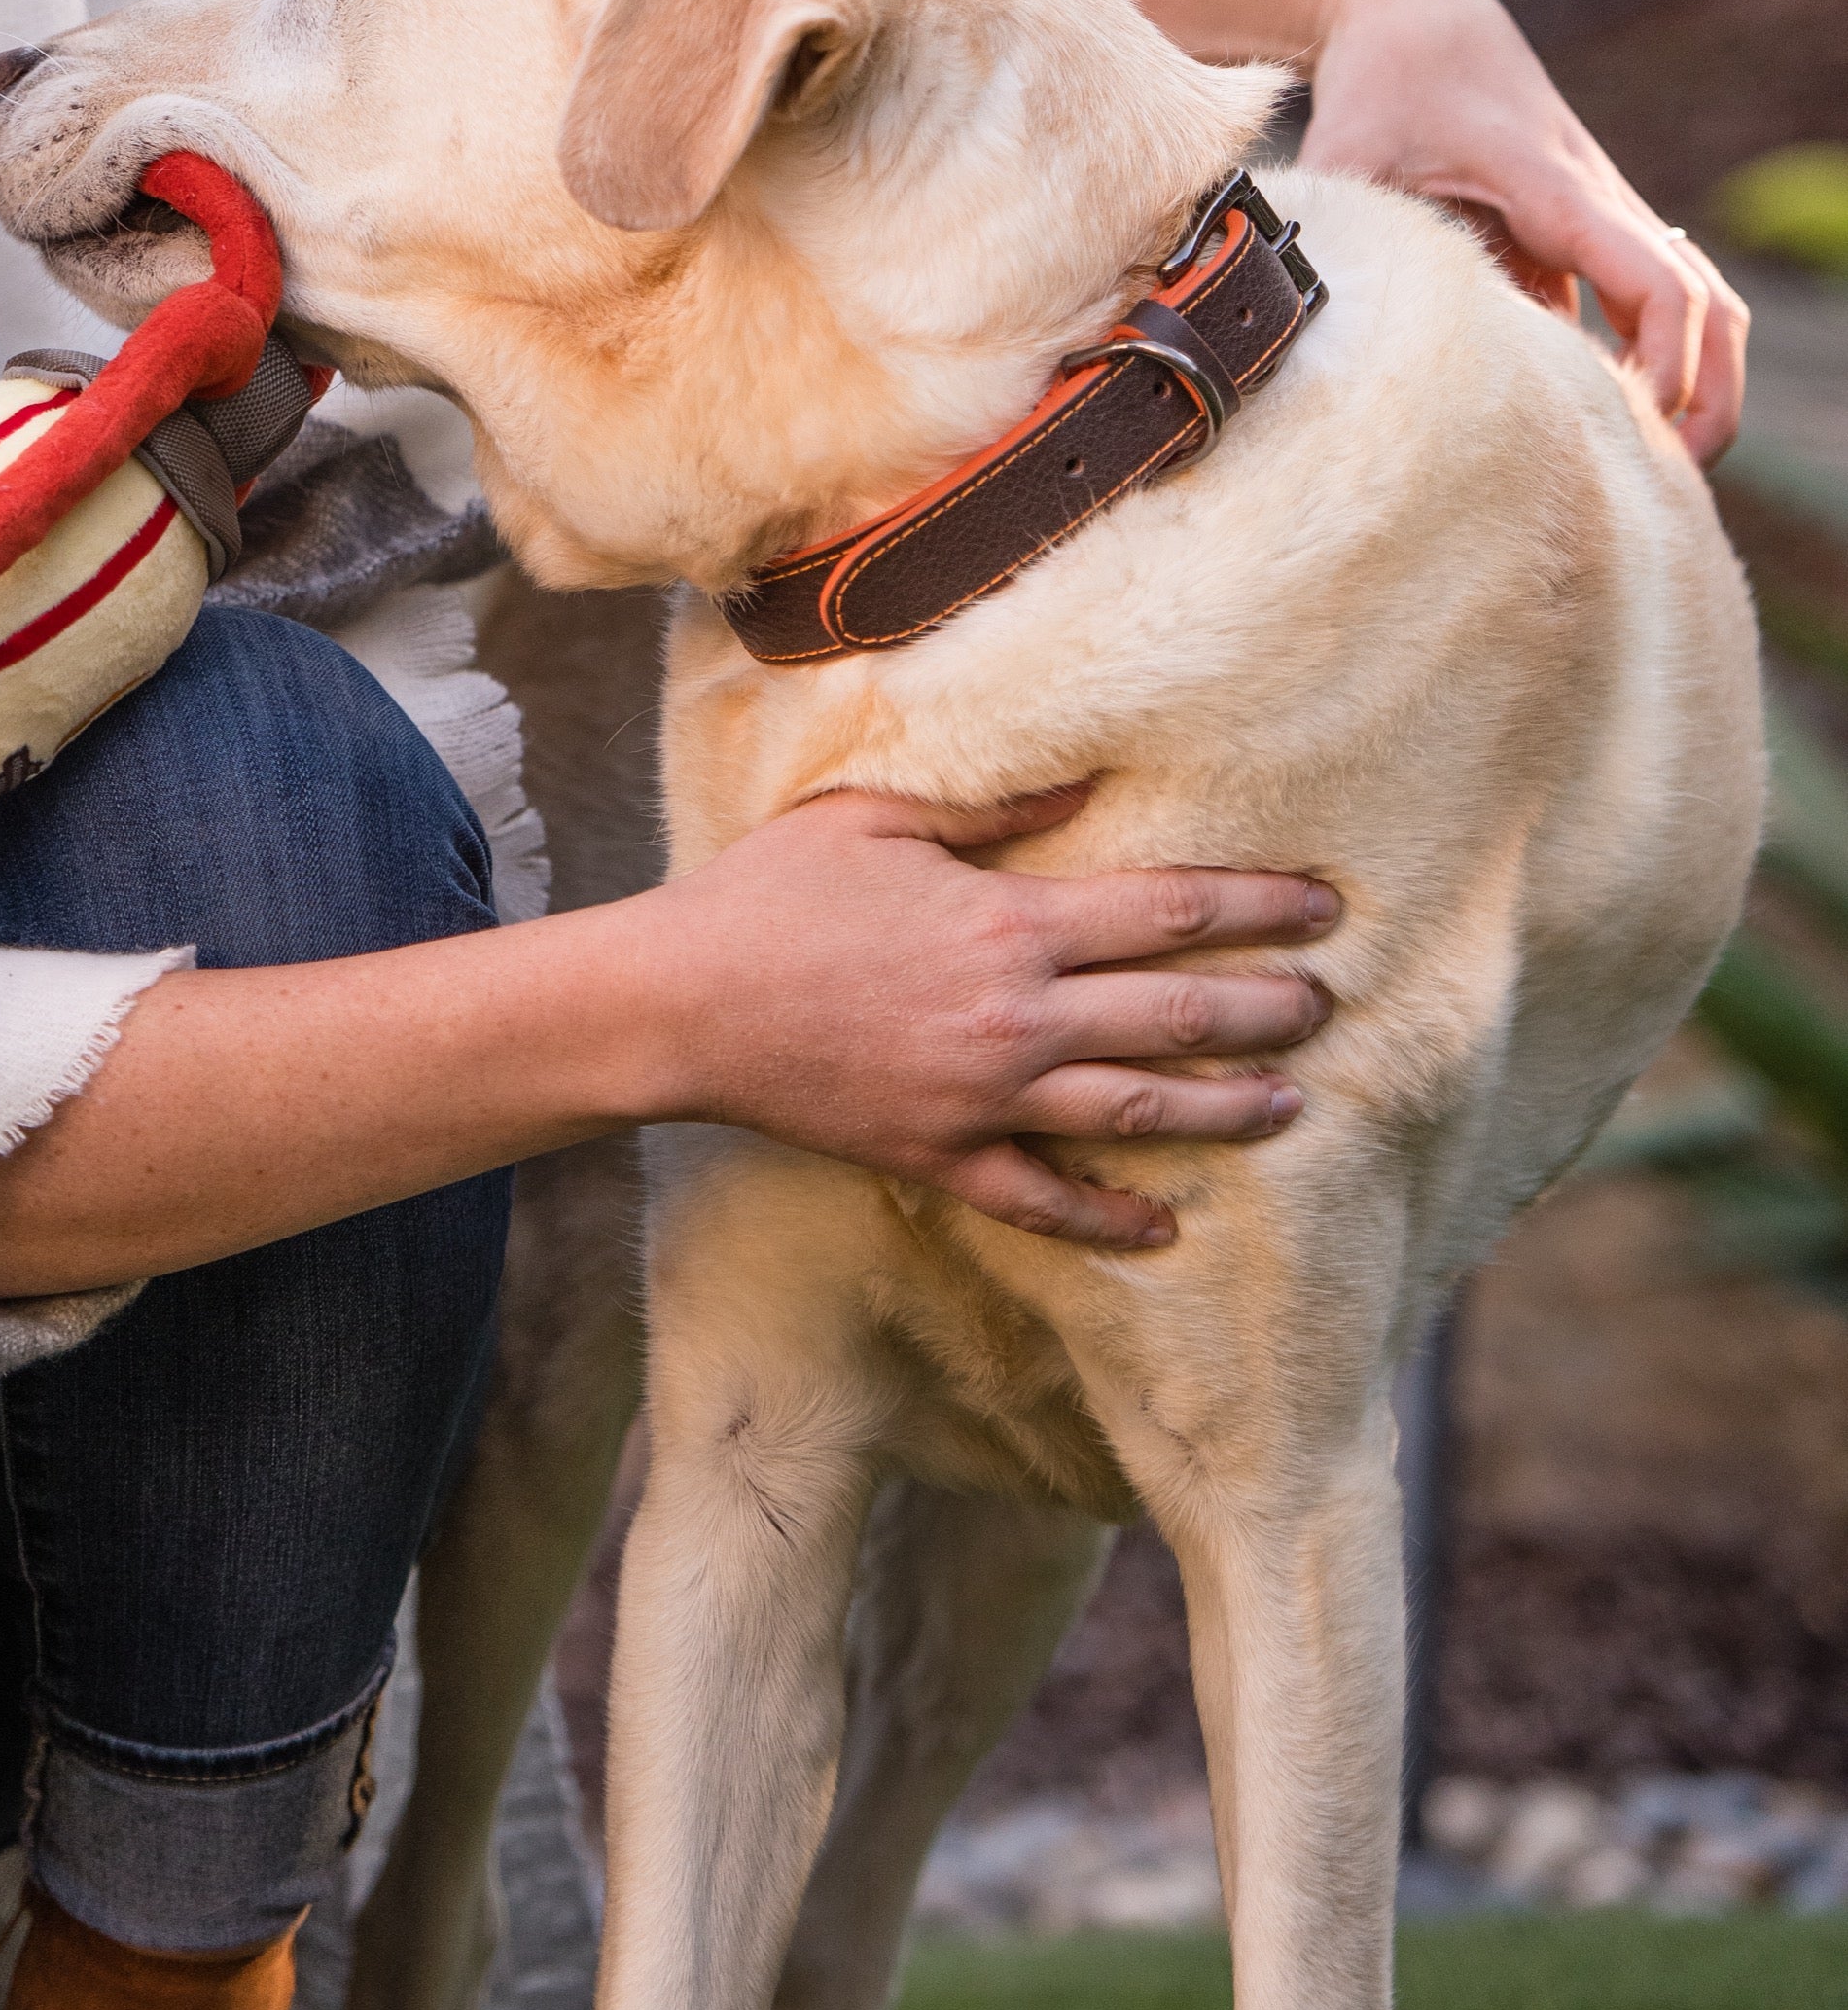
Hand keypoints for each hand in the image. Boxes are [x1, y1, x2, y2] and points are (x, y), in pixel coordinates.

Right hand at [656, 786, 1339, 1248]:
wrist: (680, 1004)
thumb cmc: (771, 893)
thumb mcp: (878, 818)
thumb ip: (996, 808)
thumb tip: (1091, 783)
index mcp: (1008, 923)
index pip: (1167, 913)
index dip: (1257, 909)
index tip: (1325, 907)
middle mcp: (1016, 1016)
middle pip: (1176, 1015)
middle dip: (1267, 1008)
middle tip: (1327, 1003)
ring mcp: (984, 1098)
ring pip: (1137, 1113)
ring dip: (1226, 1110)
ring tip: (1290, 1102)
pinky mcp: (941, 1158)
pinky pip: (1046, 1202)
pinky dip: (1111, 1219)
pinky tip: (1163, 1226)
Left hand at [1303, 0, 1744, 459]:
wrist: (1414, 11)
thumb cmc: (1380, 80)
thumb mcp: (1348, 153)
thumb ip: (1337, 236)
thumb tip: (1293, 333)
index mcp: (1557, 190)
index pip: (1659, 287)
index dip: (1664, 367)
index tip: (1630, 426)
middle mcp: (1600, 205)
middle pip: (1712, 309)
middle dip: (1709, 398)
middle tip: (1666, 483)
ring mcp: (1599, 219)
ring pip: (1696, 306)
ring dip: (1694, 383)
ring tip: (1649, 468)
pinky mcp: (1580, 234)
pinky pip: (1645, 307)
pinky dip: (1644, 365)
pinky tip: (1595, 428)